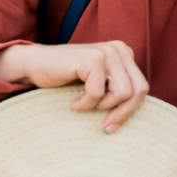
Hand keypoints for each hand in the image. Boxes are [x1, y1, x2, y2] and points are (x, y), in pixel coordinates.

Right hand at [0, 42, 148, 133]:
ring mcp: (107, 51)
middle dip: (123, 113)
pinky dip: (84, 104)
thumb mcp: (100, 83)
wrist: (34, 65)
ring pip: (123, 93)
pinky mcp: (92, 59)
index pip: (141, 87)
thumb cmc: (67, 79)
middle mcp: (119, 49)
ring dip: (102, 106)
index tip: (112, 126)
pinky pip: (98, 93)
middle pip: (138, 90)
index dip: (129, 110)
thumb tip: (137, 118)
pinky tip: (73, 102)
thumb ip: (118, 90)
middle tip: (105, 127)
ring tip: (84, 103)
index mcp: (125, 53)